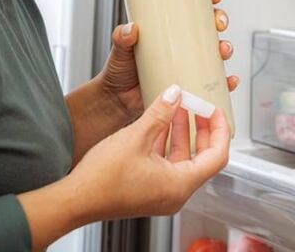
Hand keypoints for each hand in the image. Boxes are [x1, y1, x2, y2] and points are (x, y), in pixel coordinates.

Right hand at [66, 84, 230, 220]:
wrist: (75, 200)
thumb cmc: (101, 179)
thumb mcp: (135, 137)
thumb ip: (159, 113)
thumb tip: (175, 94)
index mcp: (179, 185)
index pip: (217, 156)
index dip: (220, 129)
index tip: (215, 110)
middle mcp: (175, 194)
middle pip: (203, 158)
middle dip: (202, 129)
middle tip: (199, 106)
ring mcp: (162, 193)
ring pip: (183, 159)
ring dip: (182, 133)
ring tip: (178, 107)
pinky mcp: (149, 190)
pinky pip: (167, 164)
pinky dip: (167, 143)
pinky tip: (158, 123)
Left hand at [98, 0, 237, 120]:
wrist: (118, 101)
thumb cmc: (119, 71)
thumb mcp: (120, 49)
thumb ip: (122, 38)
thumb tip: (131, 29)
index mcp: (166, 28)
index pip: (190, 7)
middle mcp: (181, 44)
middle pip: (209, 26)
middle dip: (219, 21)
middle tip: (218, 24)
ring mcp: (187, 63)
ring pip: (215, 51)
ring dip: (225, 48)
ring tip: (222, 51)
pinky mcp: (191, 84)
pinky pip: (214, 82)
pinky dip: (226, 81)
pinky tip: (229, 80)